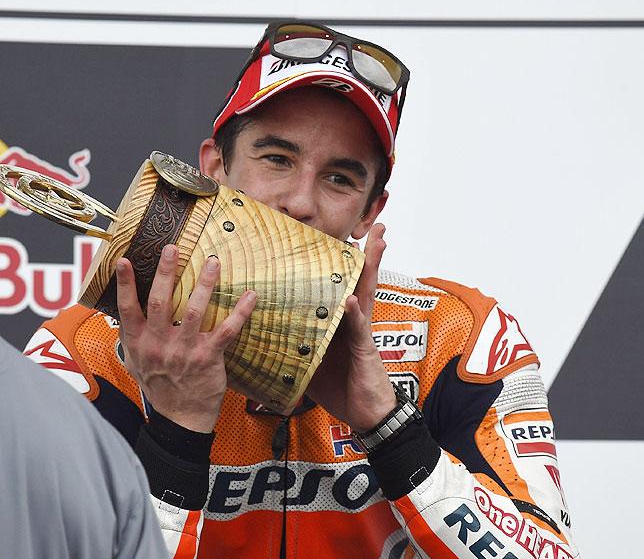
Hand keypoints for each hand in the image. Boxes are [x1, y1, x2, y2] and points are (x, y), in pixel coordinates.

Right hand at [116, 244, 256, 432]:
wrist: (180, 417)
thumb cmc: (159, 385)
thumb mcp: (135, 362)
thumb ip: (131, 337)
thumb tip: (125, 311)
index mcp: (139, 342)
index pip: (128, 309)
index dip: (125, 284)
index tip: (125, 260)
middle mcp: (159, 344)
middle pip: (161, 303)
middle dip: (166, 274)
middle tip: (173, 248)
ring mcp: (184, 350)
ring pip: (194, 311)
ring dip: (204, 285)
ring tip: (212, 263)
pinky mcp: (208, 357)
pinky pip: (227, 330)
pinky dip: (240, 312)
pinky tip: (251, 295)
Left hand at [306, 223, 395, 431]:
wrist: (365, 414)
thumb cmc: (341, 387)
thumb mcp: (311, 364)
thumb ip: (295, 347)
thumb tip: (266, 340)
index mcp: (340, 323)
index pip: (340, 287)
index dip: (341, 265)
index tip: (339, 240)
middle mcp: (353, 322)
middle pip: (359, 282)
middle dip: (367, 256)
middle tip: (376, 230)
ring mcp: (361, 333)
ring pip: (366, 295)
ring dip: (371, 269)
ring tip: (377, 244)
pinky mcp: (364, 350)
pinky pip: (359, 330)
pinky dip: (354, 314)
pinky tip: (351, 300)